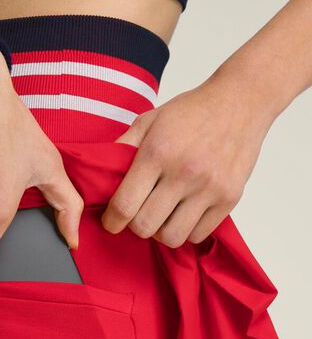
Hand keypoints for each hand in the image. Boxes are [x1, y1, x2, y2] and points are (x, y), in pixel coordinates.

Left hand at [101, 72, 273, 247]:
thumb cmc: (190, 113)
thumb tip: (98, 176)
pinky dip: (186, 230)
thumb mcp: (148, 121)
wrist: (240, 101)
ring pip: (172, 237)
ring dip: (160, 231)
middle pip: (145, 227)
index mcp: (157, 153)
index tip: (111, 221)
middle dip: (134, 225)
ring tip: (161, 215)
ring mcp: (210, 188)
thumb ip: (121, 149)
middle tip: (137, 214)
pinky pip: (198, 235)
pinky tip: (183, 213)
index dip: (112, 221)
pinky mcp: (230, 198)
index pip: (124, 205)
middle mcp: (184, 173)